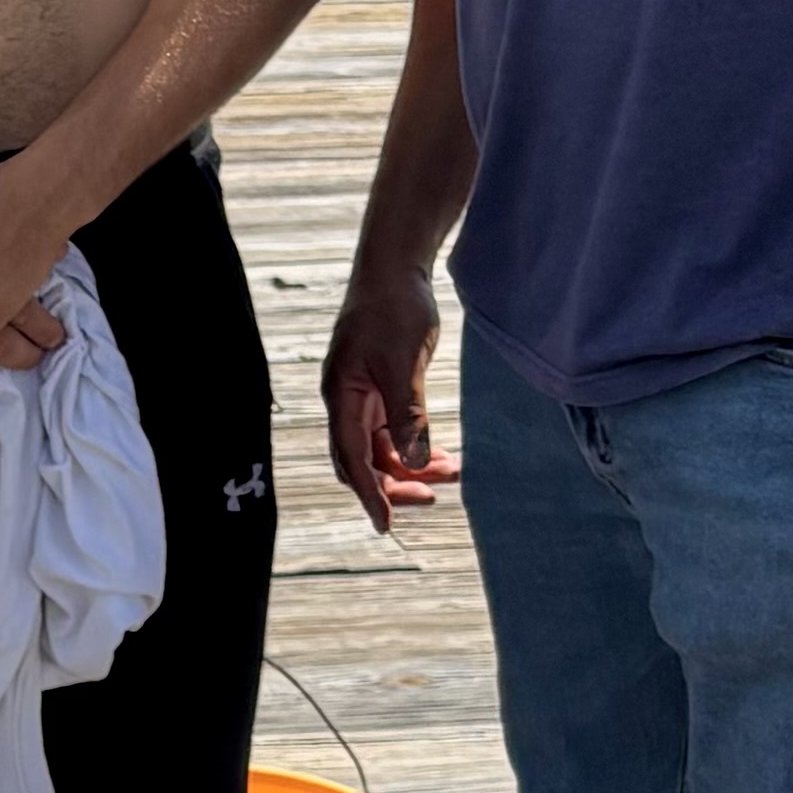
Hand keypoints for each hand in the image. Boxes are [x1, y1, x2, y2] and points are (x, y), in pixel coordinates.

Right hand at [321, 256, 452, 532]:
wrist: (396, 268)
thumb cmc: (394, 309)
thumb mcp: (404, 364)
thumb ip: (407, 415)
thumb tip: (412, 463)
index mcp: (341, 397)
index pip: (351, 458)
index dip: (368, 494)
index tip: (386, 524)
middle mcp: (346, 402)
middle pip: (362, 461)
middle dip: (392, 485)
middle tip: (431, 498)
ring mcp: (362, 396)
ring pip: (381, 449)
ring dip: (410, 466)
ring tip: (450, 475)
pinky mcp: (380, 388)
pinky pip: (394, 430)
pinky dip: (415, 445)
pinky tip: (441, 455)